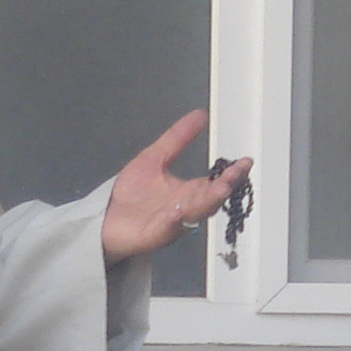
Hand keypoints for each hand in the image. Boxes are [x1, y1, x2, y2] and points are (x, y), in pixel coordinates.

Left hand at [100, 110, 249, 261]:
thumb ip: (177, 139)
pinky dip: (174, 220)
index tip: (245, 161)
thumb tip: (200, 115)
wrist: (104, 218)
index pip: (214, 182)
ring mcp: (171, 223)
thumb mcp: (154, 158)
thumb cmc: (131, 193)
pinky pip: (167, 228)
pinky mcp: (153, 235)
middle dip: (223, 188)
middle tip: (235, 176)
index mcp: (188, 192)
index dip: (230, 173)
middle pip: (209, 199)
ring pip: (193, 213)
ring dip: (206, 202)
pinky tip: (178, 211)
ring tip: (220, 190)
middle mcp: (185, 208)